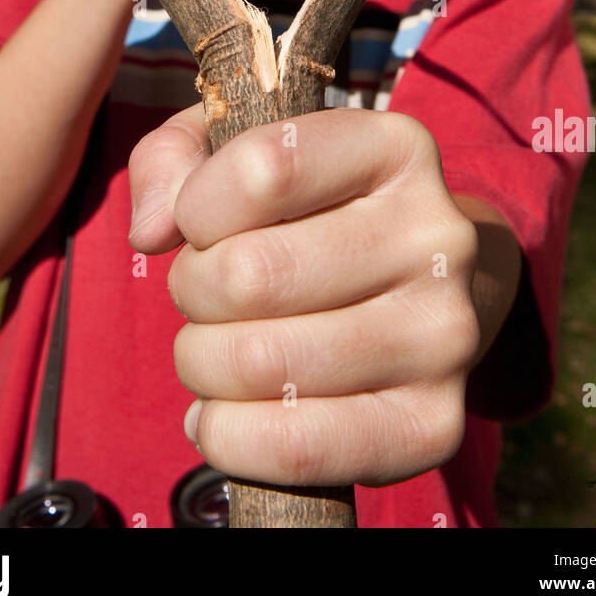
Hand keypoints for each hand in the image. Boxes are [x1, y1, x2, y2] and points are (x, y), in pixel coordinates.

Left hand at [128, 103, 480, 487]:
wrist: (430, 289)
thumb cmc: (313, 213)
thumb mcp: (244, 152)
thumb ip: (173, 160)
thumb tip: (150, 232)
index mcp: (394, 149)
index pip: (264, 168)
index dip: (197, 205)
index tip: (201, 222)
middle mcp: (436, 237)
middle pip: (250, 275)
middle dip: (192, 291)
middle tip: (206, 294)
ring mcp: (444, 336)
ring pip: (260, 363)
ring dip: (202, 363)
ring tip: (218, 348)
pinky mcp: (434, 425)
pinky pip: (293, 447)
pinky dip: (227, 436)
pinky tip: (225, 413)